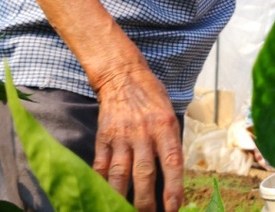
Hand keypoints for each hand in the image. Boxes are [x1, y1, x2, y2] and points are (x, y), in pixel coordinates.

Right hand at [93, 67, 183, 211]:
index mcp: (165, 127)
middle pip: (143, 174)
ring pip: (120, 175)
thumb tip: (172, 177)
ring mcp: (121, 136)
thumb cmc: (152, 97)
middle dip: (146, 202)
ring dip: (122, 198)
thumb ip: (170, 143)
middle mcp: (143, 133)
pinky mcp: (103, 138)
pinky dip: (102, 184)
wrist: (122, 76)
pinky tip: (103, 196)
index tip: (172, 209)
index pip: (172, 163)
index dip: (172, 189)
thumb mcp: (170, 114)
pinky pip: (101, 166)